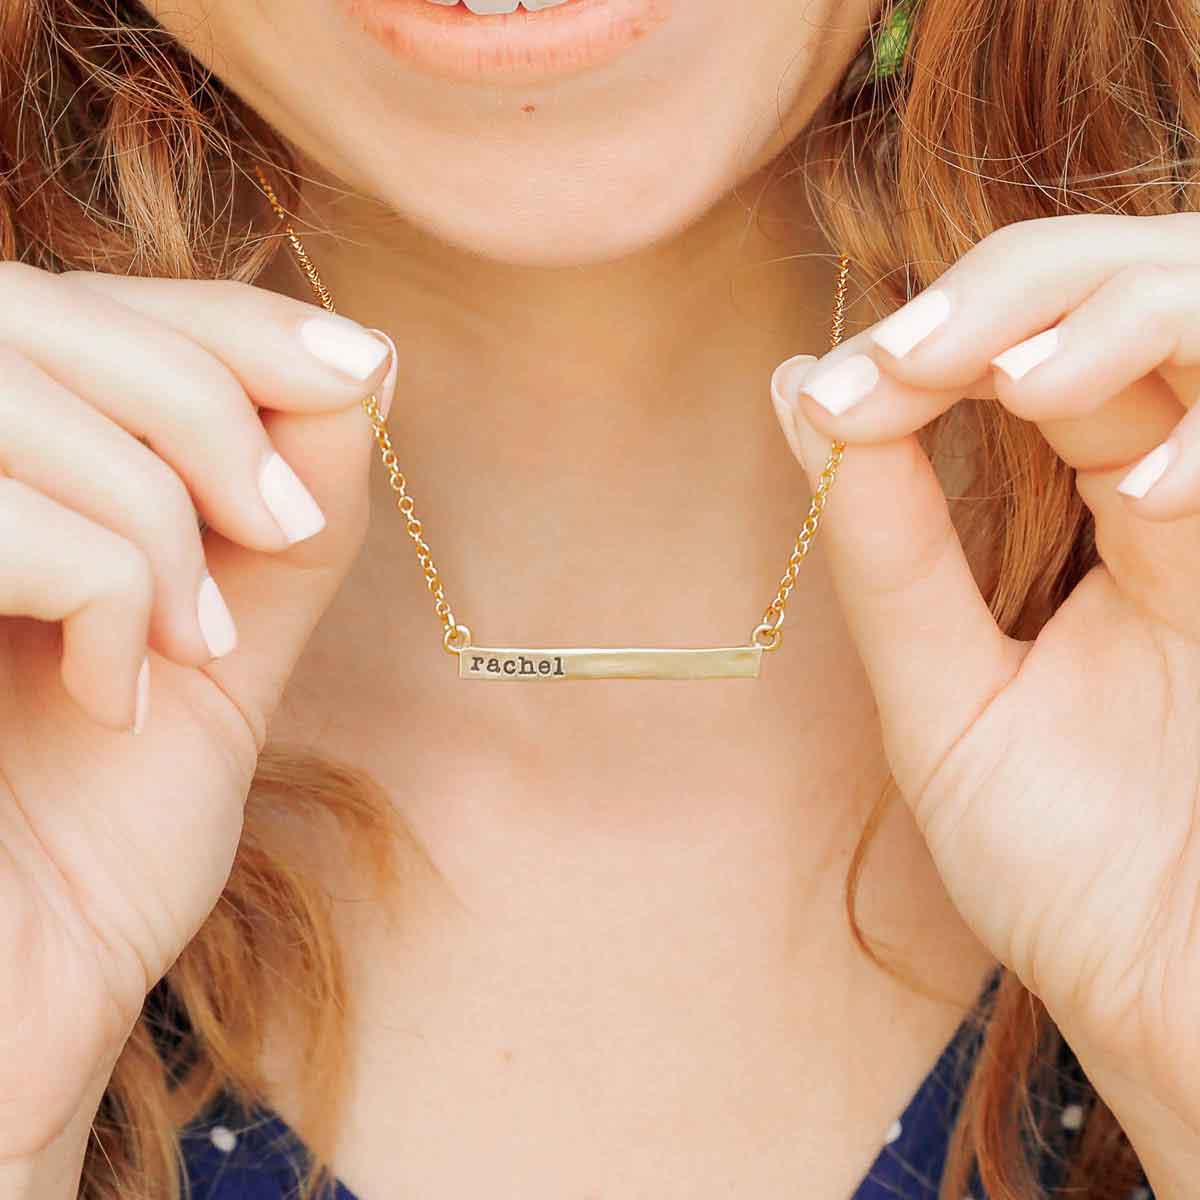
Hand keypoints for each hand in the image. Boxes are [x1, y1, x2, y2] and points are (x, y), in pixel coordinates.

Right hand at [0, 265, 393, 1157]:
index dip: (224, 315)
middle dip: (203, 398)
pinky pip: (0, 512)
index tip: (358, 368)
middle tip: (276, 523)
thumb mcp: (216, 662)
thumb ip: (280, 521)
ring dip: (155, 512)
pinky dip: (101, 585)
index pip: (82, 309)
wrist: (4, 1023)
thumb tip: (361, 367)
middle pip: (39, 311)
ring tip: (190, 641)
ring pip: (13, 387)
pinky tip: (116, 691)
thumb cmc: (90, 856)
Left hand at [769, 213, 1199, 1138]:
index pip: (1035, 352)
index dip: (939, 339)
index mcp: (1118, 520)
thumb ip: (888, 548)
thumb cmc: (1067, 866)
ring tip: (1006, 381)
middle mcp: (1199, 499)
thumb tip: (803, 393)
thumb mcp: (947, 696)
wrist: (1171, 1003)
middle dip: (1016, 294)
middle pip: (1137, 289)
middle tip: (905, 361)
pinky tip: (1146, 486)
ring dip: (1121, 318)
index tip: (846, 386)